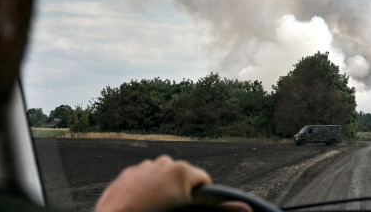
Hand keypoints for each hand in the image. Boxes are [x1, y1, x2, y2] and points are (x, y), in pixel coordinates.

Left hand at [94, 155, 249, 211]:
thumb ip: (221, 211)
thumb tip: (247, 209)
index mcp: (181, 170)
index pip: (204, 181)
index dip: (202, 197)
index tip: (193, 208)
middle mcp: (161, 163)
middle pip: (181, 178)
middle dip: (180, 194)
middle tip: (172, 210)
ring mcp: (141, 168)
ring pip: (159, 179)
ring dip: (161, 192)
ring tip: (155, 210)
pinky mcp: (124, 177)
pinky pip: (140, 183)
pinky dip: (142, 193)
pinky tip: (140, 208)